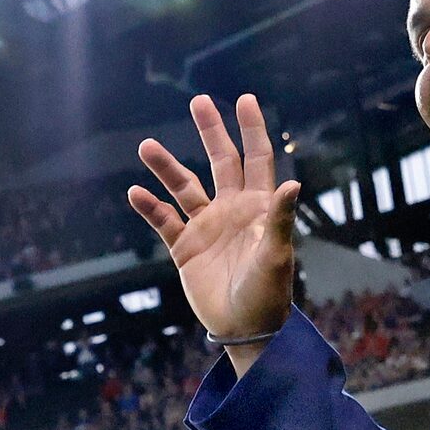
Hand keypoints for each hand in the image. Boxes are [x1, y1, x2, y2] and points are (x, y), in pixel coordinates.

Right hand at [129, 95, 299, 369]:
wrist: (245, 330)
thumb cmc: (268, 295)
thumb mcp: (277, 256)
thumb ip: (281, 219)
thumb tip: (294, 183)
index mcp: (258, 208)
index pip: (256, 160)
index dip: (252, 130)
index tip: (245, 100)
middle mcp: (231, 210)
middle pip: (220, 162)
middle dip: (211, 132)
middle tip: (199, 101)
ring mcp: (207, 227)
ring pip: (184, 187)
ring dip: (166, 167)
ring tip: (146, 147)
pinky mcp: (185, 248)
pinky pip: (164, 220)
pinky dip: (150, 207)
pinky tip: (135, 192)